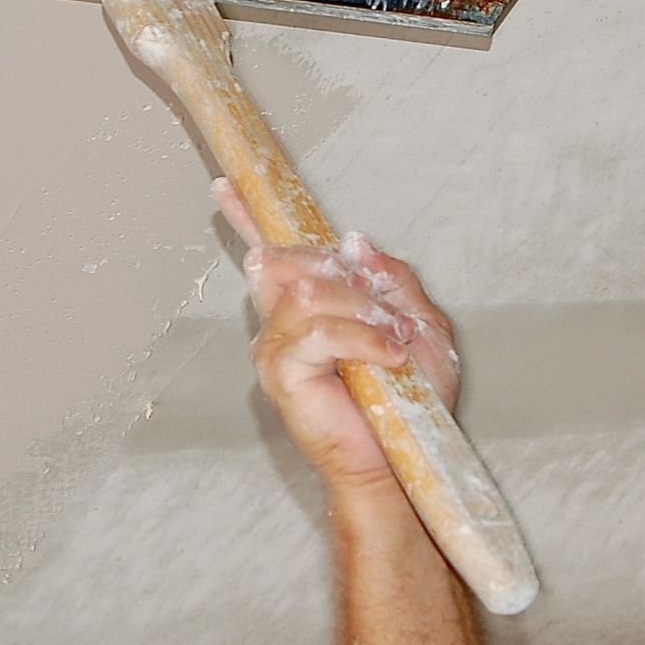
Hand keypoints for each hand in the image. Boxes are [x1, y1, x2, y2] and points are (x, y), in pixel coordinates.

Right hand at [212, 178, 461, 494]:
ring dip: (363, 313)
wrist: (402, 460)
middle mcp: (283, 323)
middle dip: (347, 278)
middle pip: (293, 260)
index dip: (247, 217)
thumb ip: (391, 280)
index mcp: (311, 307)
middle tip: (387, 318)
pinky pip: (318, 332)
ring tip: (392, 346)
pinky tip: (386, 359)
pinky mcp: (280, 375)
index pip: (274, 254)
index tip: (225, 184)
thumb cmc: (411, 403)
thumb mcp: (419, 325)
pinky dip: (362, 339)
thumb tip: (354, 242)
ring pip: (309, 292)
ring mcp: (276, 347)